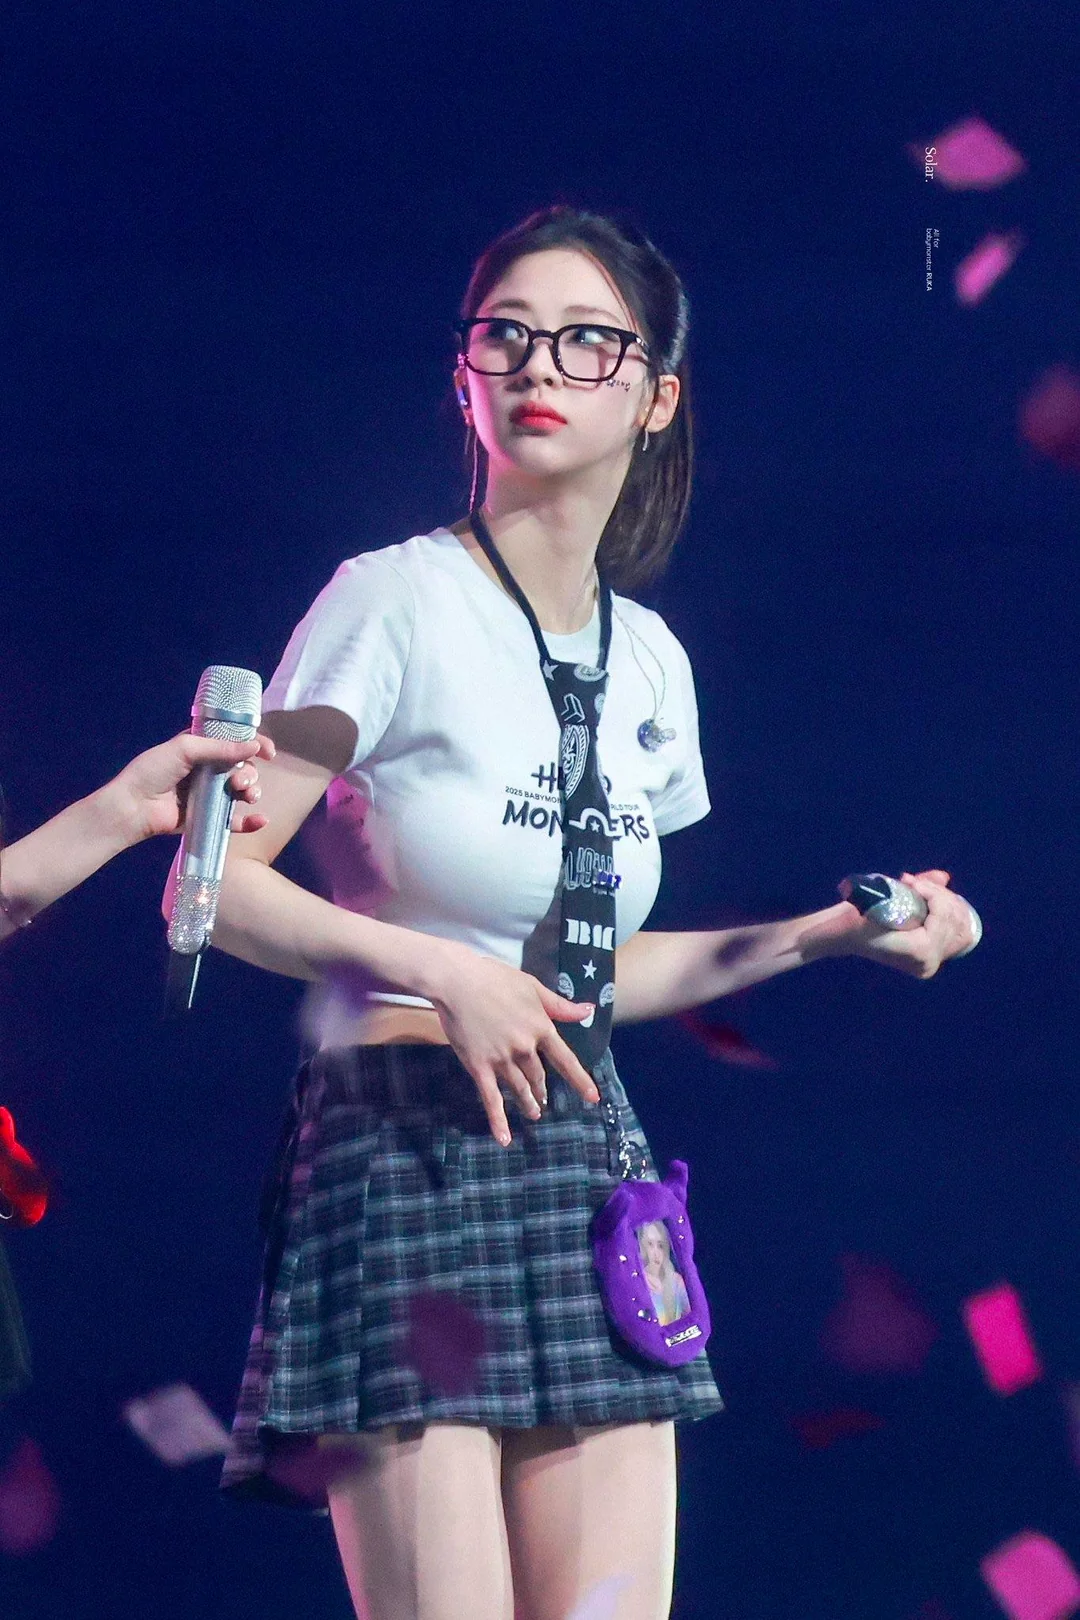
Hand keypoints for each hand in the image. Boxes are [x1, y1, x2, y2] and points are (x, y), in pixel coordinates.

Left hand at [102, 730, 276, 845]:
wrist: (133, 807)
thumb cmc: (153, 771)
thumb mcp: (186, 749)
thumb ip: (221, 747)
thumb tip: (255, 746)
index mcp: (201, 748)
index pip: (234, 742)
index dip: (254, 744)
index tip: (268, 752)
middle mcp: (207, 770)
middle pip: (242, 767)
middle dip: (249, 772)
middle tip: (240, 781)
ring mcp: (209, 795)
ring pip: (242, 792)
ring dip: (252, 792)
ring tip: (246, 796)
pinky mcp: (207, 818)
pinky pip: (234, 821)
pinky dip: (250, 822)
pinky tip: (261, 820)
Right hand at [425, 944, 600, 1145]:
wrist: (456, 981)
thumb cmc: (494, 978)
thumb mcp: (532, 987)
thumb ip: (560, 1005)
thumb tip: (589, 1010)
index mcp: (540, 1027)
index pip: (565, 1059)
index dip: (579, 1080)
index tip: (593, 1098)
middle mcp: (524, 1048)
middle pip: (538, 1076)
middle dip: (541, 1088)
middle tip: (543, 1099)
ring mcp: (502, 1059)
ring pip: (519, 1088)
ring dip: (528, 1102)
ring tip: (534, 1112)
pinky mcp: (478, 1067)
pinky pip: (490, 1098)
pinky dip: (498, 1120)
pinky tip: (504, 1138)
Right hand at [842, 868, 979, 978]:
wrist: (845, 934)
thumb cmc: (858, 915)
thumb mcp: (882, 894)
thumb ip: (918, 886)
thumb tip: (944, 877)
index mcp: (920, 951)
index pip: (943, 917)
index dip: (932, 893)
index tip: (908, 879)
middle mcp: (929, 963)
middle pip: (953, 921)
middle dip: (939, 895)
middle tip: (915, 882)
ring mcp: (930, 965)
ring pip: (960, 928)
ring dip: (945, 904)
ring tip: (925, 891)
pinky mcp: (929, 962)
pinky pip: (956, 939)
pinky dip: (952, 919)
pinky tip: (940, 904)